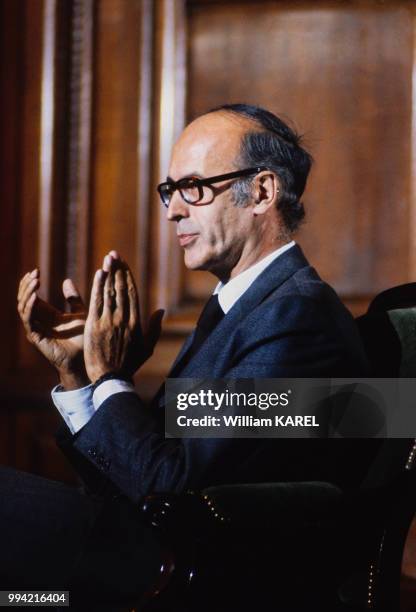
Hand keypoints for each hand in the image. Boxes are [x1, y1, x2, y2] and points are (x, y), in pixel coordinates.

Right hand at [17, 269, 88, 388]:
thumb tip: (66, 280)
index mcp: (47, 314)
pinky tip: (35, 296)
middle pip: (23, 299)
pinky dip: (30, 307)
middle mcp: (38, 321)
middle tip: (34, 273)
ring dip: (27, 293)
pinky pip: (28, 320)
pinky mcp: (36, 337)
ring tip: (34, 281)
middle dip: (27, 285)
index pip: (31, 295)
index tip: (36, 270)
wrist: (87, 357)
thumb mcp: (80, 313)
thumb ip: (73, 298)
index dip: (31, 283)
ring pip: (23, 307)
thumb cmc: (84, 338)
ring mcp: (36, 329)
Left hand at [84, 252, 163, 382]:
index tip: (124, 264)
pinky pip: (96, 302)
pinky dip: (98, 286)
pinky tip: (99, 274)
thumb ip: (154, 328)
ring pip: (109, 292)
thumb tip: (161, 311)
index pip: (132, 293)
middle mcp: (123, 318)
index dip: (128, 276)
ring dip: (109, 273)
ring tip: (108, 258)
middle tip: (114, 254)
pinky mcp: (94, 326)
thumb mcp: (147, 347)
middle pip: (121, 288)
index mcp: (135, 322)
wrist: (111, 378)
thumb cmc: (129, 364)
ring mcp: (108, 321)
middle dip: (118, 269)